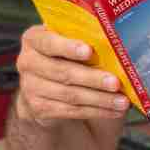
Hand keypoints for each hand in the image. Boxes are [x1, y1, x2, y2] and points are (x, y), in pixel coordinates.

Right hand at [15, 26, 130, 125]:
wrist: (46, 88)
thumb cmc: (66, 57)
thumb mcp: (69, 44)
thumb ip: (84, 40)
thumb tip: (116, 44)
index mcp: (33, 39)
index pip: (48, 42)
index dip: (68, 47)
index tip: (89, 51)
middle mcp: (27, 62)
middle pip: (63, 71)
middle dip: (92, 78)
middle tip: (116, 82)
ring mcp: (30, 87)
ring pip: (70, 94)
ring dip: (100, 99)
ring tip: (122, 101)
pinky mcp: (38, 108)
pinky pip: (71, 111)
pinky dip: (96, 111)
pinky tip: (114, 110)